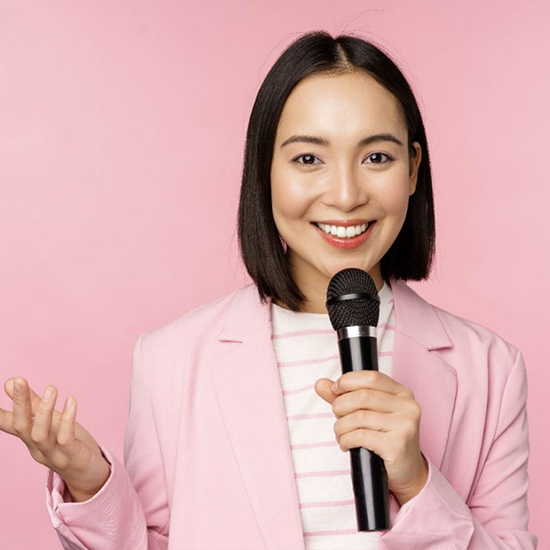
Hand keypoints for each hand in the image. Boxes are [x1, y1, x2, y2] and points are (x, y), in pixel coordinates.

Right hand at [1, 377, 110, 500]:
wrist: (89, 475)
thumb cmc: (68, 444)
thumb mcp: (51, 421)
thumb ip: (32, 404)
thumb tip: (11, 382)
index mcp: (29, 439)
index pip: (8, 424)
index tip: (1, 389)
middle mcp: (36, 448)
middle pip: (21, 427)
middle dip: (19, 404)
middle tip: (19, 381)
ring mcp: (53, 455)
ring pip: (39, 435)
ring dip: (43, 411)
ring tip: (51, 389)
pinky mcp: (71, 457)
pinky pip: (65, 439)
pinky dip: (68, 420)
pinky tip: (72, 401)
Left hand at [314, 370, 428, 506]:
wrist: (406, 471)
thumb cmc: (384, 437)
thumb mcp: (366, 412)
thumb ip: (344, 397)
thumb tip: (320, 383)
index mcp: (402, 393)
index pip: (371, 377)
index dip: (348, 381)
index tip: (334, 390)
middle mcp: (408, 406)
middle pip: (362, 396)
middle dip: (341, 406)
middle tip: (337, 417)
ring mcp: (405, 425)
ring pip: (359, 417)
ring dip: (341, 426)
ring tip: (340, 434)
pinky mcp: (397, 445)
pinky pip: (361, 436)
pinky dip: (346, 439)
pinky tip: (346, 444)